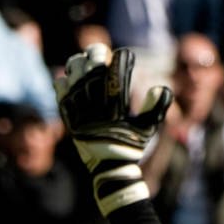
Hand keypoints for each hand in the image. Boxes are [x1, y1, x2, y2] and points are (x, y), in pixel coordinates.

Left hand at [56, 44, 171, 215]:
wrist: (108, 169)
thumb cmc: (131, 147)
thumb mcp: (148, 129)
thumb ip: (157, 108)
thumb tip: (162, 87)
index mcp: (117, 107)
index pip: (118, 72)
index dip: (123, 59)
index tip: (126, 55)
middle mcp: (96, 106)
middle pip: (93, 67)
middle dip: (98, 55)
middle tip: (103, 54)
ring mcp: (80, 111)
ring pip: (75, 75)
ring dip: (79, 64)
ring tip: (85, 61)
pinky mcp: (68, 116)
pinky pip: (60, 92)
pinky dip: (64, 81)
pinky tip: (70, 78)